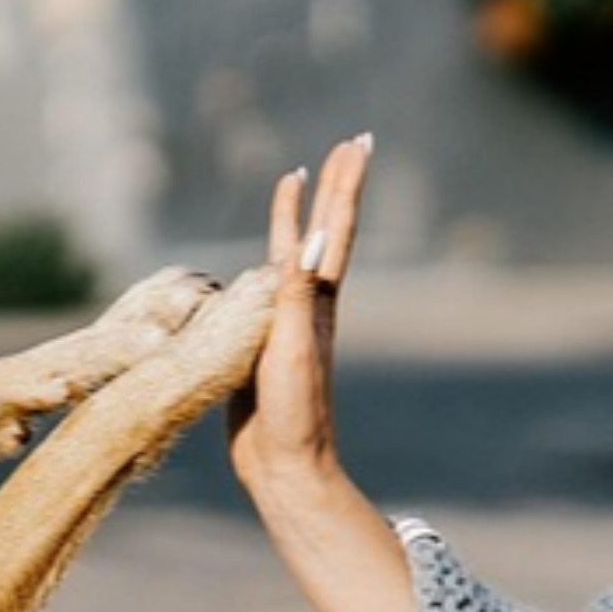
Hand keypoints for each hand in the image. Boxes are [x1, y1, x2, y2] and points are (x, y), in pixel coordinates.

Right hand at [228, 135, 371, 492]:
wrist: (285, 467)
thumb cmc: (292, 413)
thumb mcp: (292, 349)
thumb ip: (296, 295)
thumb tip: (314, 240)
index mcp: (318, 301)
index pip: (335, 230)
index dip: (344, 186)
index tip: (356, 143)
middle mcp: (308, 303)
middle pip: (325, 231)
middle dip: (335, 186)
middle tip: (349, 143)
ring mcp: (286, 321)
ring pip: (294, 252)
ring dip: (301, 216)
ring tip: (300, 180)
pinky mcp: (260, 341)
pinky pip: (260, 286)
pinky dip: (261, 259)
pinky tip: (256, 255)